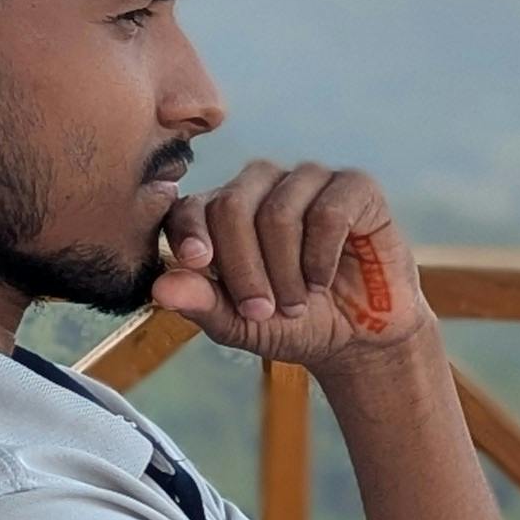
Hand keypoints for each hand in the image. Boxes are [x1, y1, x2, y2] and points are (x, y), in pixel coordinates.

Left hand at [151, 161, 425, 370]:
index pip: (192, 207)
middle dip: (244, 268)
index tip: (199, 262)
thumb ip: (202, 304)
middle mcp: (263, 186)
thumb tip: (160, 289)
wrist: (358, 338)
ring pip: (278, 212)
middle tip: (261, 311)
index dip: (190, 233)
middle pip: (233, 206)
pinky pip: (327, 212)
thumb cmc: (293, 324)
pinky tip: (323, 278)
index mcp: (223, 211)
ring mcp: (309, 181)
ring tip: (298, 302)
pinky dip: (321, 257)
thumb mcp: (241, 324)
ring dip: (285, 270)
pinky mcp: (355, 187)